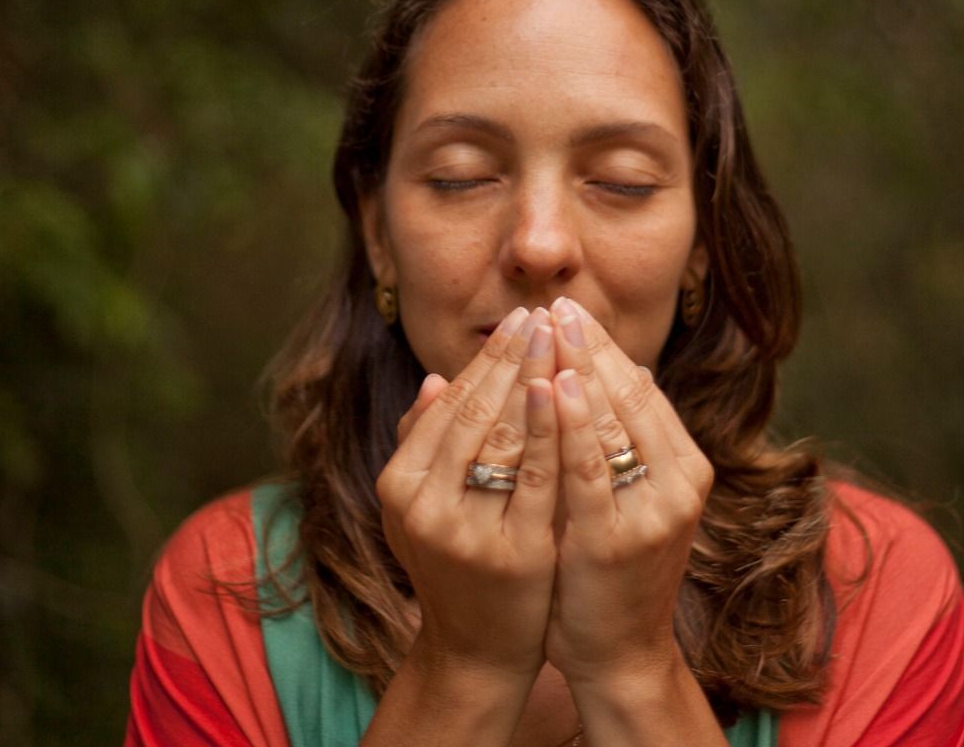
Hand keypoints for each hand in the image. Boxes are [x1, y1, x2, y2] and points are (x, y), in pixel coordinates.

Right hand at [377, 306, 561, 681]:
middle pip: (475, 411)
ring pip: (505, 436)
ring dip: (533, 379)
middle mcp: (422, 504)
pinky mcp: (512, 552)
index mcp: (398, 484)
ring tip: (559, 338)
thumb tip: (435, 380)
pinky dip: (549, 430)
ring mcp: (465, 530)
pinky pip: (535, 477)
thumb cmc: (453, 564)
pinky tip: (564, 392)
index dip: (486, 358)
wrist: (478, 649)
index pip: (449, 403)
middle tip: (542, 313)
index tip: (517, 320)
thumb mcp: (421, 503)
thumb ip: (423, 443)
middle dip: (512, 356)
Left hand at [544, 297, 713, 690]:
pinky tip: (551, 385)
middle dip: (589, 344)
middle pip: (629, 395)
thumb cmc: (608, 564)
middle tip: (554, 300)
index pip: (639, 387)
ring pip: (612, 422)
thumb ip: (619, 436)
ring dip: (577, 368)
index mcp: (682, 464)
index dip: (602, 344)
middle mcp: (679, 482)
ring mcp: (653, 511)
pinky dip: (571, 423)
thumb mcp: (622, 491)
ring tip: (550, 324)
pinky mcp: (616, 538)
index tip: (566, 305)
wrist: (616, 651)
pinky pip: (589, 469)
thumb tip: (618, 367)